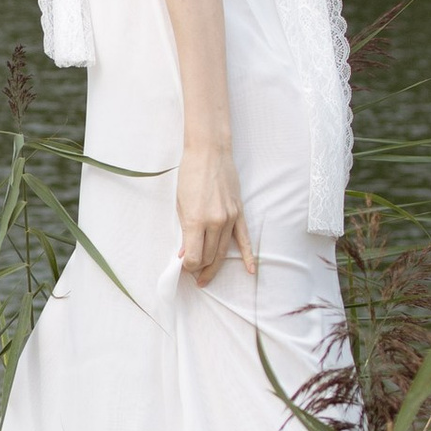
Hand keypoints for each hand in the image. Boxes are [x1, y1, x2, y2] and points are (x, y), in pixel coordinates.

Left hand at [177, 140, 255, 285]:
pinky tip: (250, 270)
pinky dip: (248, 256)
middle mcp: (215, 222)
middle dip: (199, 268)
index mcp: (196, 220)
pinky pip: (244, 239)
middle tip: (192, 275)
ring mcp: (230, 218)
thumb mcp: (180, 204)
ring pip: (224, 251)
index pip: (194, 256)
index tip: (183, 267)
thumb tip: (186, 253)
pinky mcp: (239, 213)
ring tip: (206, 278)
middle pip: (209, 256)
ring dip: (214, 266)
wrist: (209, 153)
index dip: (188, 266)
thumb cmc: (190, 175)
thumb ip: (185, 231)